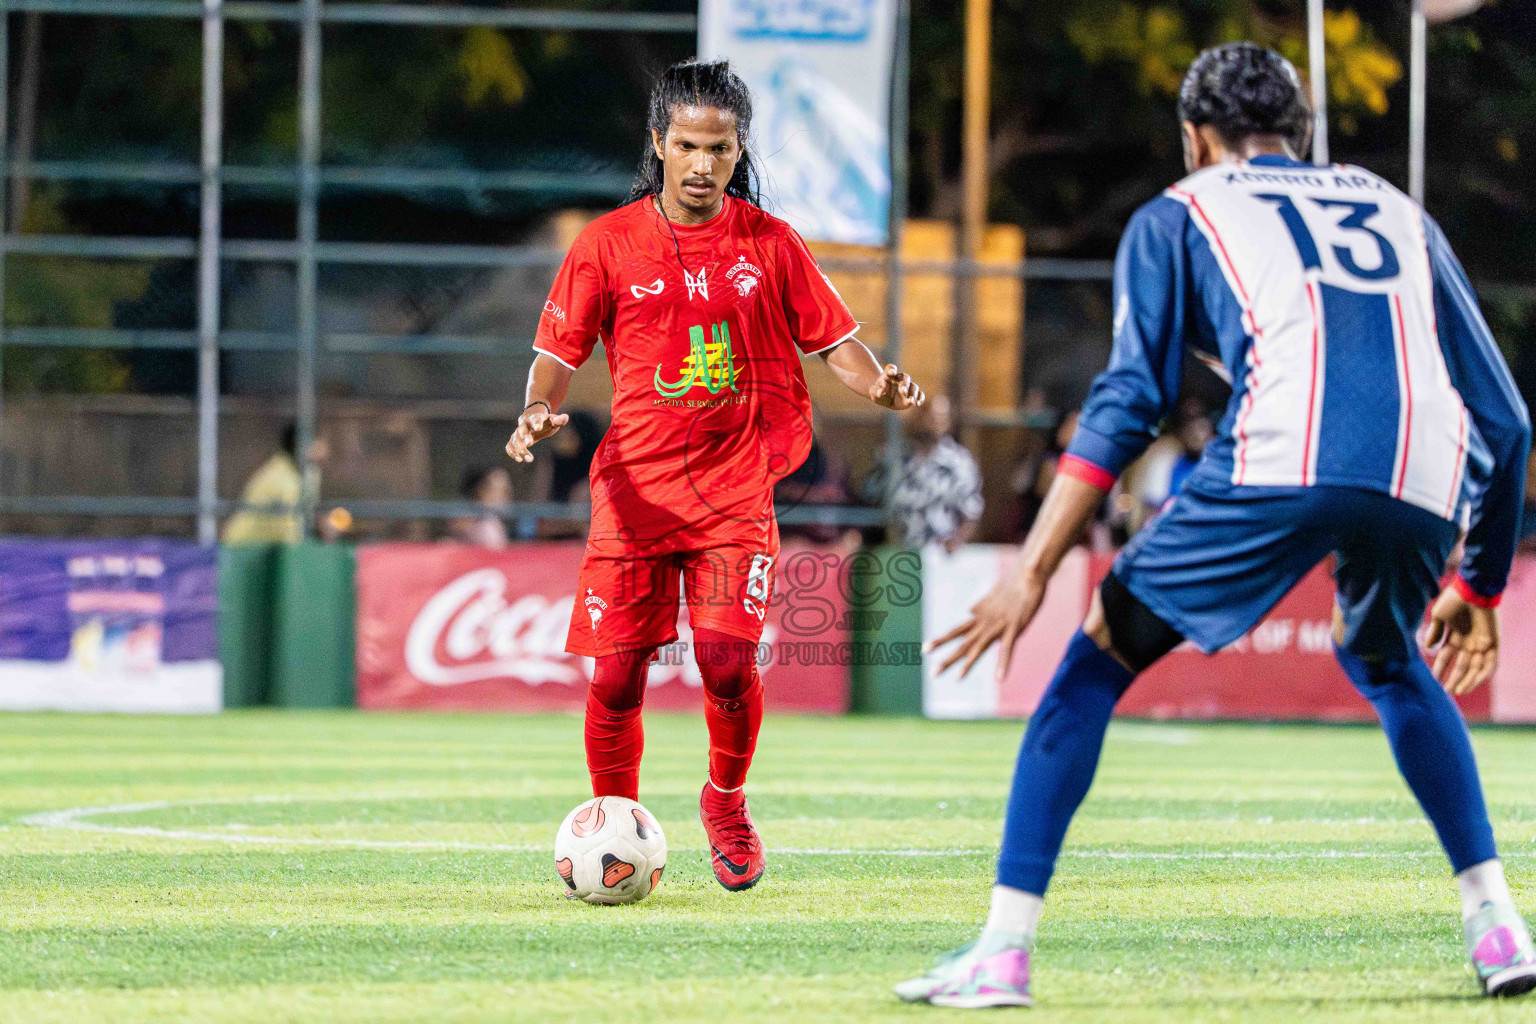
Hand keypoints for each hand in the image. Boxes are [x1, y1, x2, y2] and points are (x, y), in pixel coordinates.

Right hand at [505, 405, 568, 462]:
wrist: (532, 419)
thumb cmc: (545, 422)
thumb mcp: (553, 420)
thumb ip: (559, 420)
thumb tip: (565, 417)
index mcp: (534, 418)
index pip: (535, 419)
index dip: (536, 423)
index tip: (538, 428)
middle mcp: (524, 425)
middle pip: (521, 430)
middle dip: (524, 436)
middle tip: (528, 443)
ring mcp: (518, 433)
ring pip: (515, 440)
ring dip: (519, 449)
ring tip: (529, 459)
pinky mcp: (515, 440)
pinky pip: (509, 446)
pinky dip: (512, 452)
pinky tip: (519, 459)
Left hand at [870, 364, 925, 409]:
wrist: (883, 396)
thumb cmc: (877, 391)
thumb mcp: (873, 392)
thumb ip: (876, 391)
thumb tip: (880, 393)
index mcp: (889, 374)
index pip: (891, 369)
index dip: (892, 369)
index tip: (891, 371)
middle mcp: (900, 379)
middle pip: (905, 378)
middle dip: (905, 383)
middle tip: (902, 389)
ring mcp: (908, 386)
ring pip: (914, 387)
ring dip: (913, 393)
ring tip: (911, 399)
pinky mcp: (912, 395)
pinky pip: (919, 395)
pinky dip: (920, 398)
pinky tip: (918, 403)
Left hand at [926, 566, 1048, 680]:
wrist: (1026, 573)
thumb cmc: (1012, 583)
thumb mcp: (993, 597)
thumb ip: (982, 606)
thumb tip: (969, 611)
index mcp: (980, 617)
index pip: (956, 631)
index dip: (940, 640)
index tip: (925, 649)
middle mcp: (985, 623)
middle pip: (962, 643)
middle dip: (948, 659)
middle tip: (933, 673)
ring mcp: (998, 626)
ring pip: (979, 647)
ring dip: (967, 664)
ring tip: (956, 679)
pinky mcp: (1015, 627)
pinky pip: (1008, 648)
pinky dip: (1003, 663)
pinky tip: (999, 678)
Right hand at [1424, 586, 1499, 695]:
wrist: (1473, 590)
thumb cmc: (1454, 600)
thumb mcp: (1439, 616)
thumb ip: (1435, 632)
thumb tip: (1427, 648)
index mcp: (1455, 636)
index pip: (1447, 656)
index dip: (1440, 667)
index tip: (1434, 678)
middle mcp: (1469, 642)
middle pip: (1463, 666)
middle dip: (1455, 679)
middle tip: (1448, 691)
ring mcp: (1482, 643)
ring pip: (1476, 668)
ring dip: (1469, 680)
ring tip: (1459, 691)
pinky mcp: (1494, 642)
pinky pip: (1491, 663)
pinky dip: (1484, 673)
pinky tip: (1475, 682)